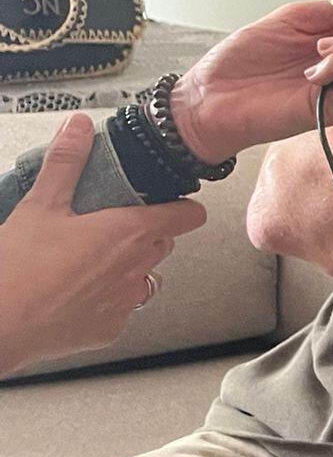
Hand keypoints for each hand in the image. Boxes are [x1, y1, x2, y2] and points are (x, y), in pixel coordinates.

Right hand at [0, 114, 208, 375]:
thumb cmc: (19, 270)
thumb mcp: (40, 205)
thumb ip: (66, 163)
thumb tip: (79, 127)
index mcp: (130, 233)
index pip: (188, 215)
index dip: (181, 205)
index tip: (168, 200)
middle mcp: (137, 268)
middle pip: (163, 242)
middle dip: (143, 232)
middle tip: (106, 225)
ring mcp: (126, 302)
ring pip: (144, 275)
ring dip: (126, 265)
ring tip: (85, 259)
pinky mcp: (110, 329)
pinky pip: (122, 307)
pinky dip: (106, 298)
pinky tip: (75, 290)